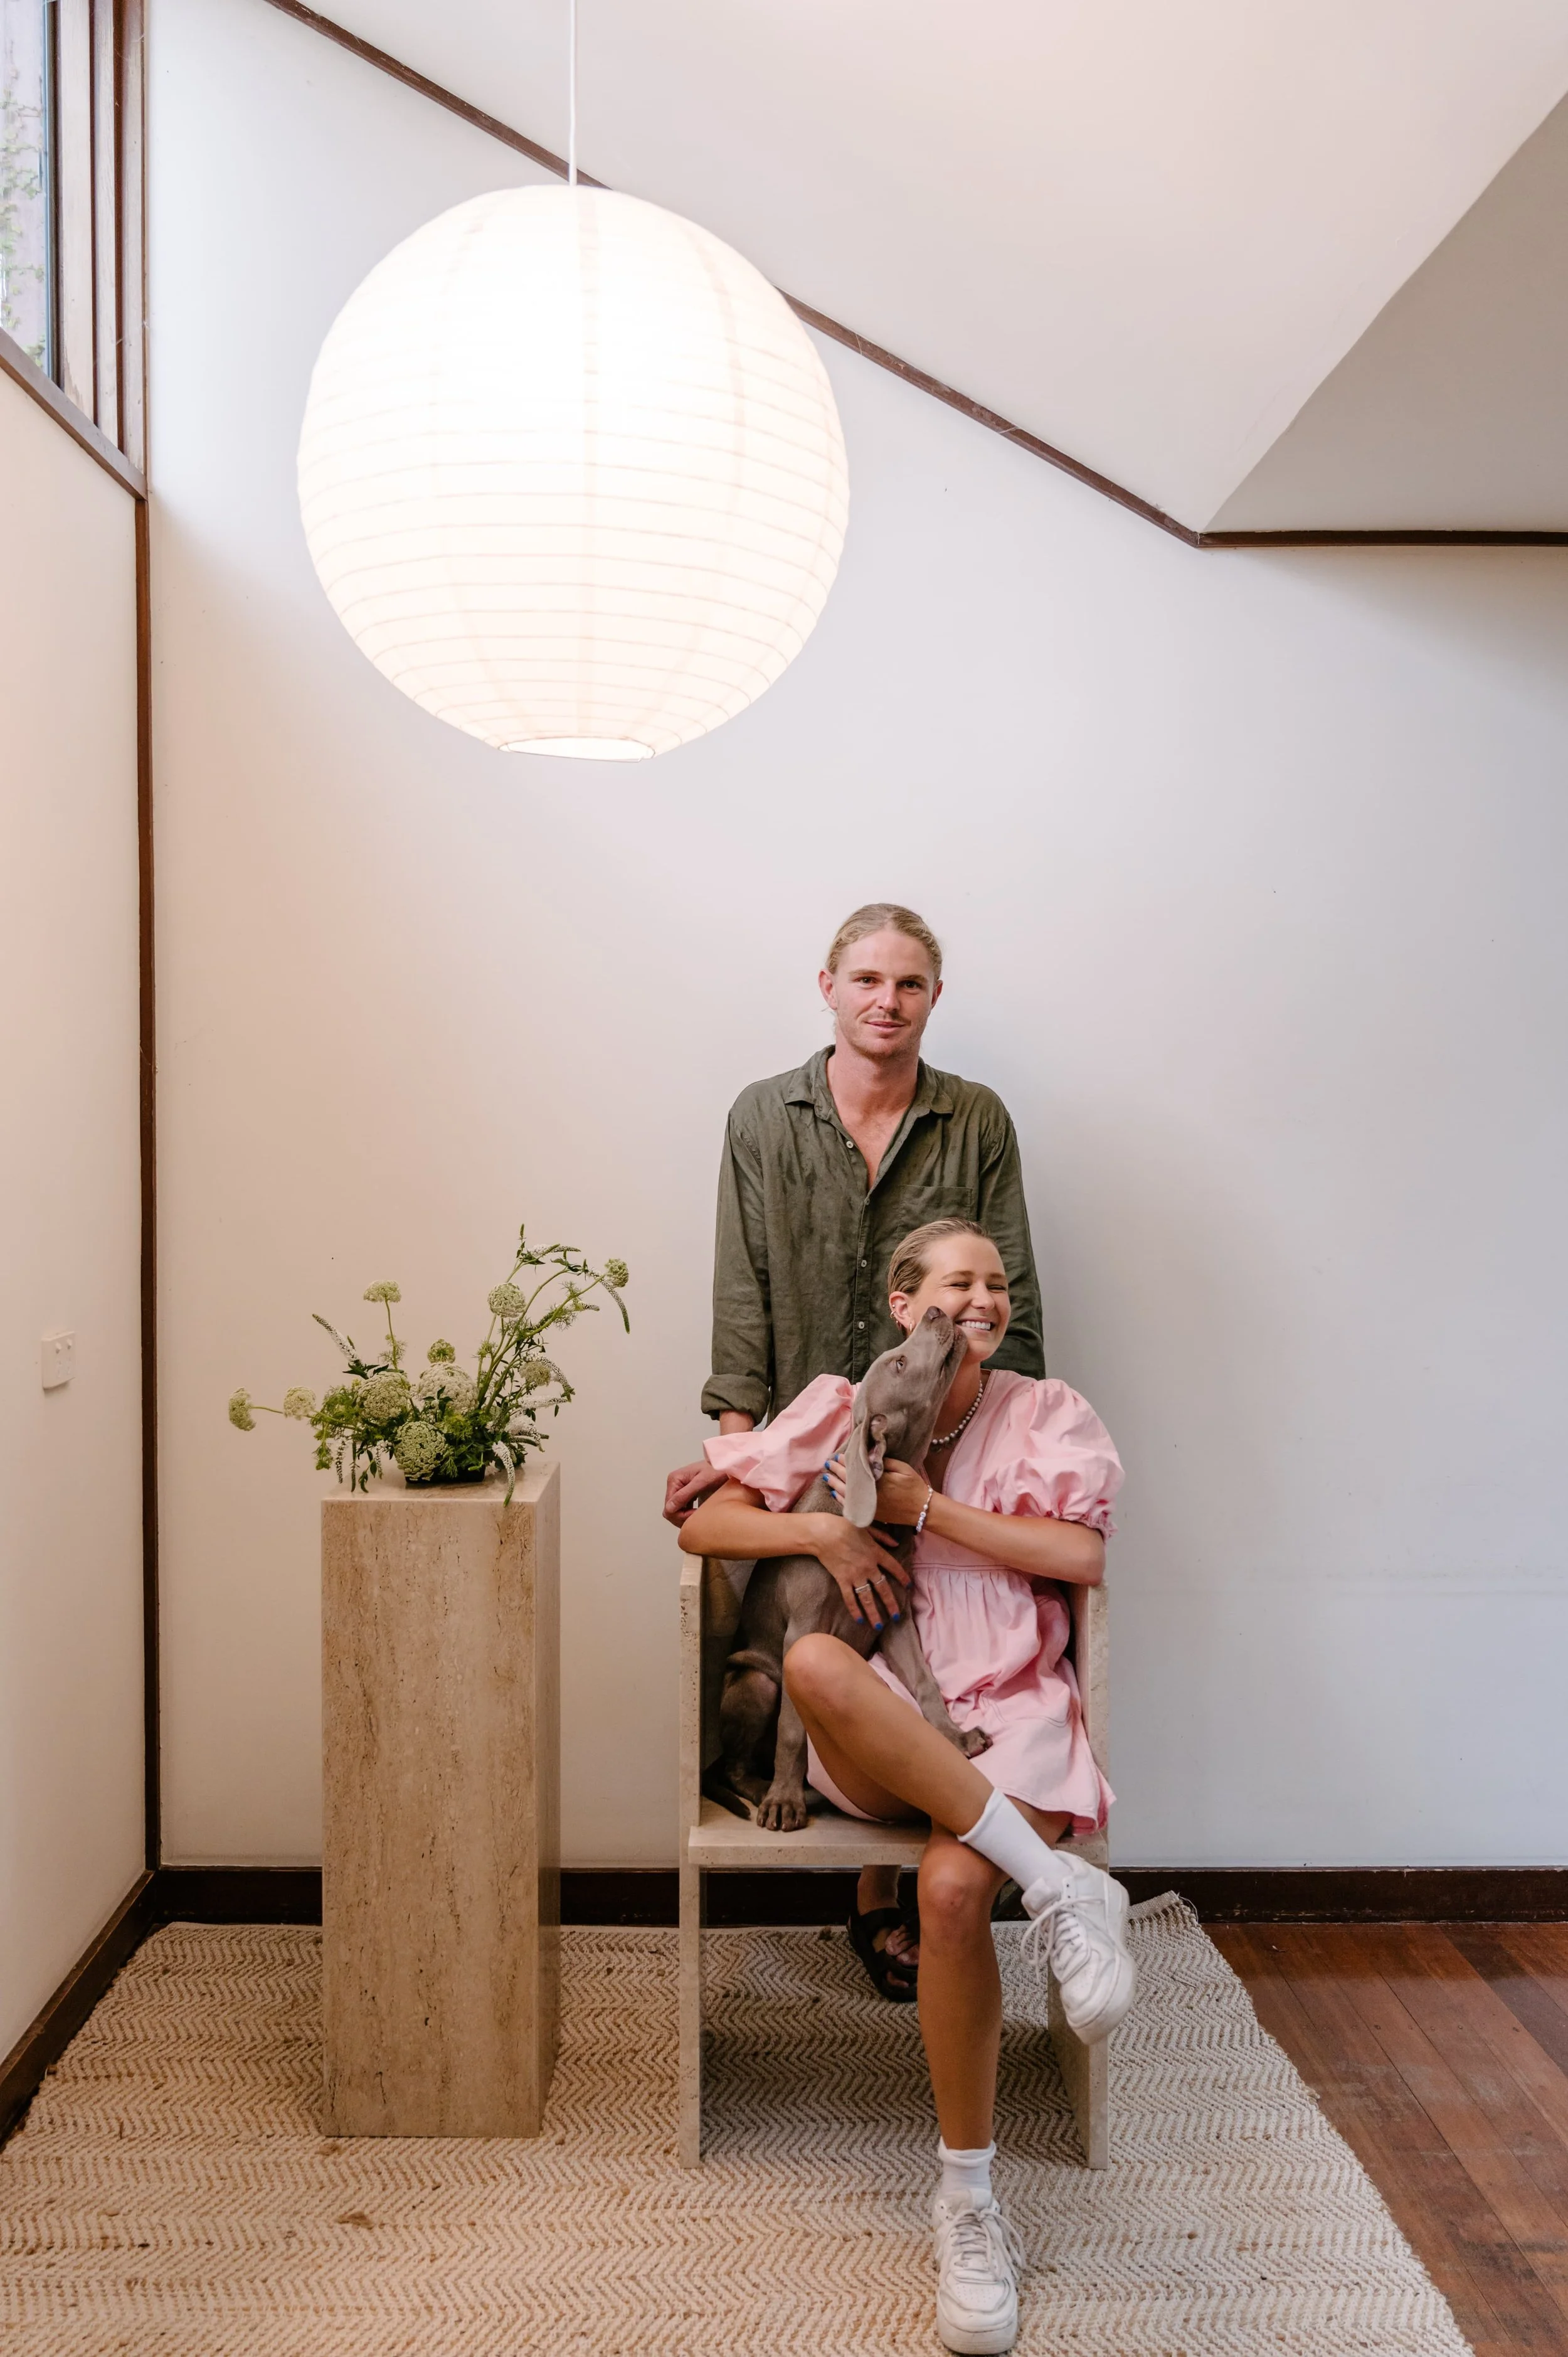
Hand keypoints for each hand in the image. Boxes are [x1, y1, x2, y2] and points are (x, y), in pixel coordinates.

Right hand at [664, 1459, 722, 1526]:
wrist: (728, 1466)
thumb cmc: (718, 1470)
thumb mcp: (702, 1482)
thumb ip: (685, 1495)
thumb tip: (669, 1508)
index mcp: (674, 1479)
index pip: (668, 1507)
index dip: (681, 1515)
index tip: (696, 1515)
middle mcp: (674, 1484)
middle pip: (670, 1511)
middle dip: (683, 1517)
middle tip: (699, 1517)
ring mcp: (680, 1489)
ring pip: (675, 1512)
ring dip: (686, 1517)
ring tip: (701, 1515)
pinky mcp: (687, 1493)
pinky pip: (682, 1509)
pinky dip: (689, 1514)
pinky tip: (700, 1512)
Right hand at [811, 1513, 910, 1630]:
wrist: (823, 1533)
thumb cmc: (844, 1526)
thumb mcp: (867, 1527)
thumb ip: (883, 1536)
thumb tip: (896, 1543)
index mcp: (876, 1553)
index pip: (894, 1567)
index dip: (903, 1577)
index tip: (909, 1586)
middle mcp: (868, 1567)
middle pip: (883, 1588)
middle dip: (891, 1604)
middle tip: (897, 1617)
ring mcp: (855, 1575)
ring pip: (867, 1598)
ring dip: (874, 1613)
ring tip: (879, 1626)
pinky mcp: (842, 1580)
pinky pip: (849, 1598)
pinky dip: (854, 1609)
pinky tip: (859, 1619)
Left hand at [823, 1453, 931, 1528]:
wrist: (922, 1510)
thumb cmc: (914, 1486)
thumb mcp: (903, 1468)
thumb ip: (885, 1462)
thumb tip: (869, 1456)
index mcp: (878, 1480)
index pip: (857, 1469)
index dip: (846, 1462)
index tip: (838, 1456)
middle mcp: (871, 1494)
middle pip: (848, 1481)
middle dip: (837, 1471)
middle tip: (828, 1463)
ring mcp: (870, 1506)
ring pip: (847, 1494)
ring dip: (835, 1485)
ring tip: (827, 1477)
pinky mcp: (871, 1514)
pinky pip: (852, 1507)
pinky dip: (842, 1500)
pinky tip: (835, 1494)